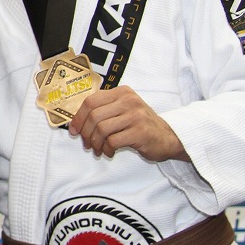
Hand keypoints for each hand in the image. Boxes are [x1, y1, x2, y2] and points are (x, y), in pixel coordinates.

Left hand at [68, 85, 188, 160]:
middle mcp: (129, 100)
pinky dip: (106, 149)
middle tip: (86, 144)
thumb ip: (103, 111)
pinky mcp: (140, 132)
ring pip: (101, 128)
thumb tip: (76, 124)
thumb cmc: (140, 125)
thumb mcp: (123, 110)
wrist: (169, 138)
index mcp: (122, 92)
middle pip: (94, 116)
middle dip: (86, 133)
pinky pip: (112, 141)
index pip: (90, 101)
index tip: (74, 130)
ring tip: (98, 149)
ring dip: (95, 143)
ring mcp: (136, 115)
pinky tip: (109, 152)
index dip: (78, 117)